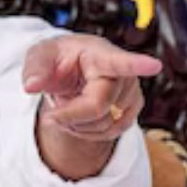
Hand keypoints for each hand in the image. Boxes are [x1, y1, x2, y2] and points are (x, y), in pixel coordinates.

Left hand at [22, 34, 161, 179]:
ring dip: (78, 126)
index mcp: (100, 54)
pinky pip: (112, 133)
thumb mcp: (40, 56)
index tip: (154, 65)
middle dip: (69, 115)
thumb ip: (35, 68)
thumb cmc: (59, 59)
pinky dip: (89, 133)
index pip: (120, 61)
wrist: (74, 70)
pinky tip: (81, 119)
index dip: (138, 64)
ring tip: (68, 110)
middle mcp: (123, 73)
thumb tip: (31, 85)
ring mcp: (131, 92)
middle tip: (51, 113)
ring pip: (104, 124)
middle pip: (97, 107)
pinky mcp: (133, 110)